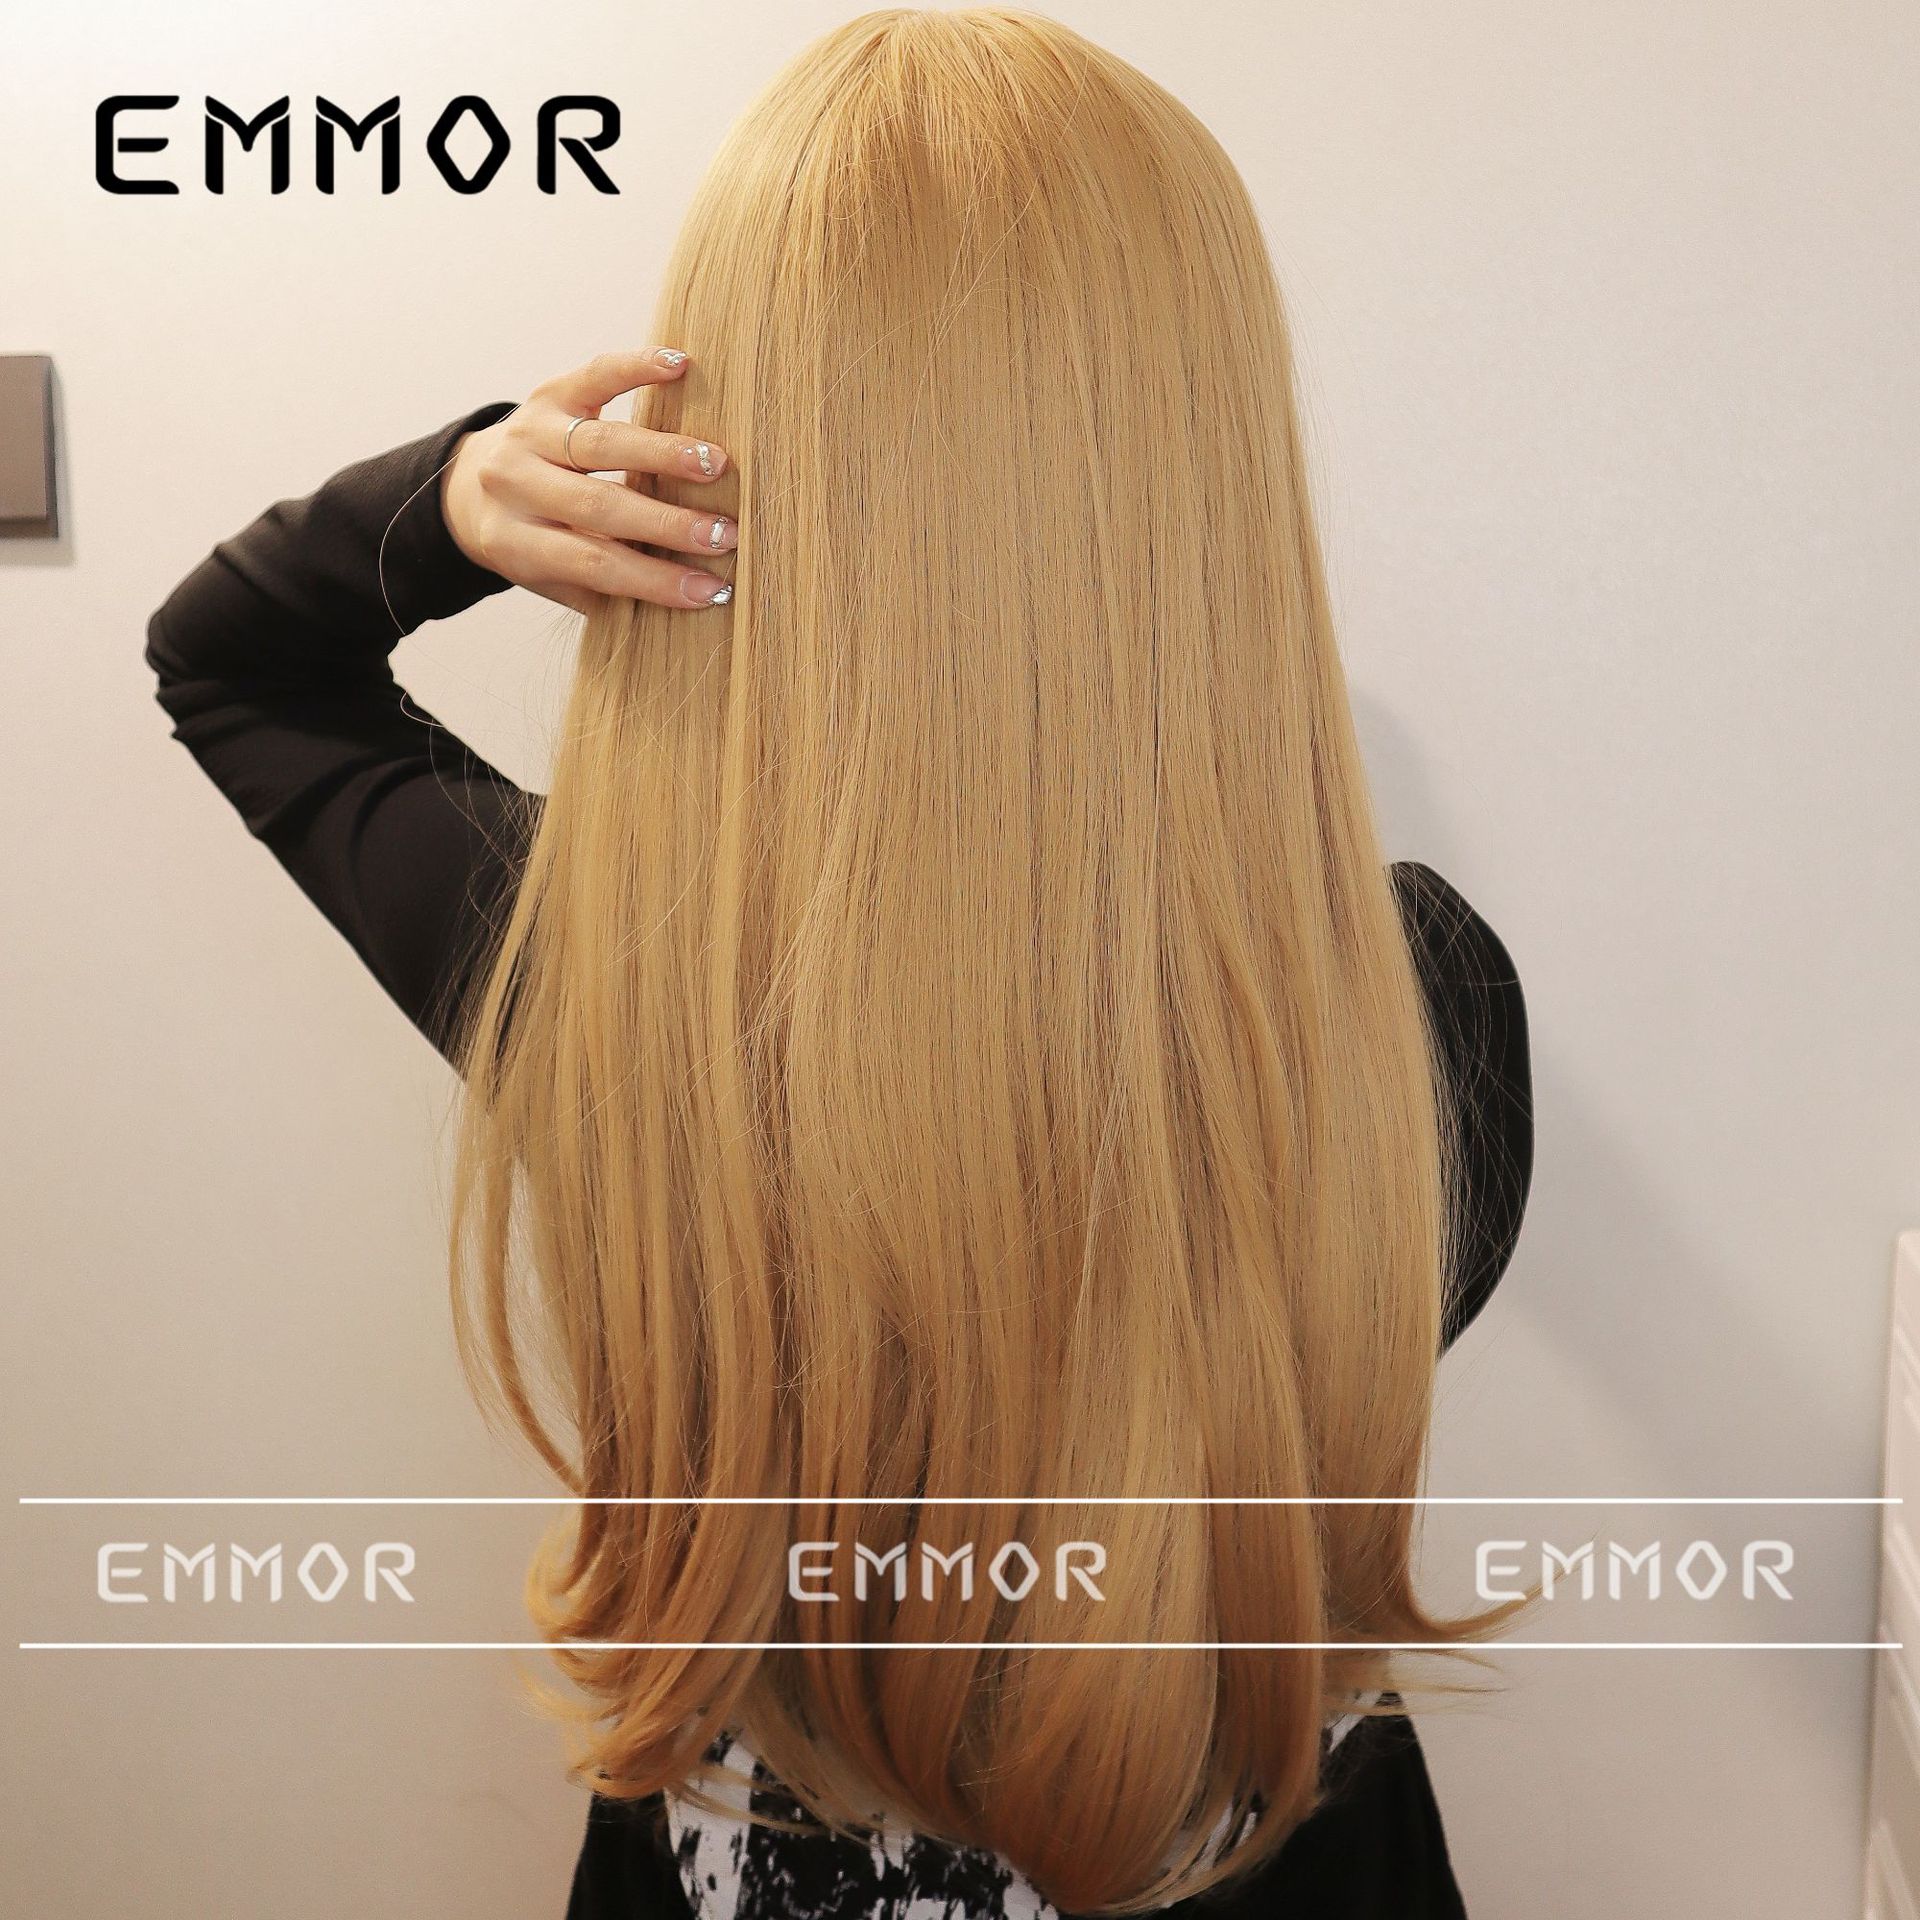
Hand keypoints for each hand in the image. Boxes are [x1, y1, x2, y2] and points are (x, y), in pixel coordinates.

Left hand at [439, 348, 735, 614]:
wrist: (474, 490)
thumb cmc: (533, 543)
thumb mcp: (553, 577)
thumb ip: (605, 587)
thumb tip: (687, 593)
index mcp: (515, 542)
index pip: (594, 563)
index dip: (654, 579)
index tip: (708, 589)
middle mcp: (514, 485)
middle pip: (599, 505)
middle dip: (668, 523)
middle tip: (723, 533)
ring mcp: (528, 434)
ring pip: (601, 443)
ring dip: (664, 454)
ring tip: (715, 465)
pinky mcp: (548, 394)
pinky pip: (595, 375)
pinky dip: (637, 367)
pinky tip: (679, 365)